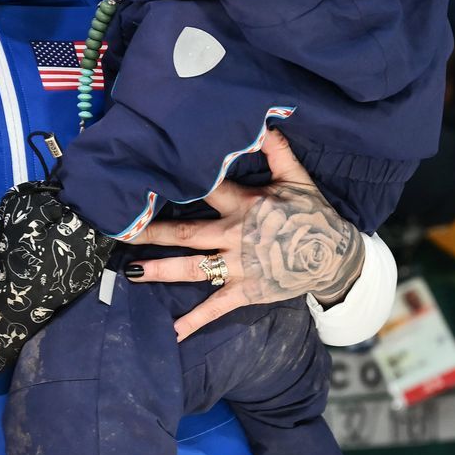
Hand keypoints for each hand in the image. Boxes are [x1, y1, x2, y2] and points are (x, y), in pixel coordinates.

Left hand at [128, 130, 364, 340]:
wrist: (334, 258)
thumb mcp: (297, 179)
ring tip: (131, 272)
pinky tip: (172, 332)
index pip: (206, 189)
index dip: (178, 183)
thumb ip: (278, 152)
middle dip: (151, 233)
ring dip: (160, 270)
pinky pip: (215, 307)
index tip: (146, 180)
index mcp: (244, 205)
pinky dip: (194, 321)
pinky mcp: (245, 291)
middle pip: (186, 233)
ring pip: (192, 268)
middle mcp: (234, 236)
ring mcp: (238, 267)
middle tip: (120, 231)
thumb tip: (264, 122)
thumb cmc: (312, 215)